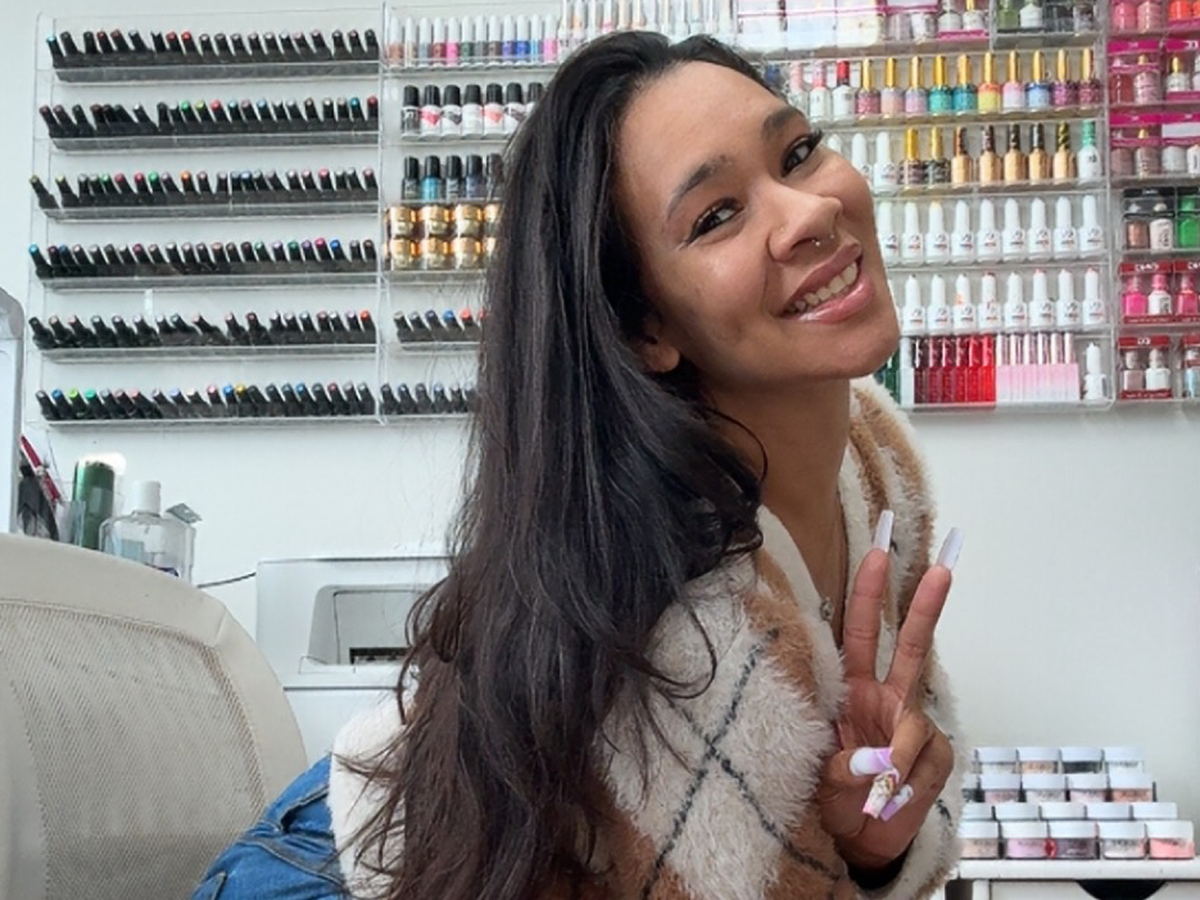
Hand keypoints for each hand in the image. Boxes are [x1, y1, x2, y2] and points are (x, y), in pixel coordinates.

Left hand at [815, 512, 960, 871]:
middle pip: (912, 646)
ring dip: (897, 758)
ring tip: (878, 794)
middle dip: (925, 608)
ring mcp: (913, 726)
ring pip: (916, 723)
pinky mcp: (935, 756)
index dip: (869, 594)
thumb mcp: (821, 777)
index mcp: (852, 688)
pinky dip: (905, 787)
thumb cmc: (833, 796)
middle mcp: (886, 698)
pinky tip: (890, 802)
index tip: (877, 553)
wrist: (859, 839)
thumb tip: (878, 760)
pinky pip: (923, 766)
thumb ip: (844, 765)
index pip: (862, 634)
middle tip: (942, 567)